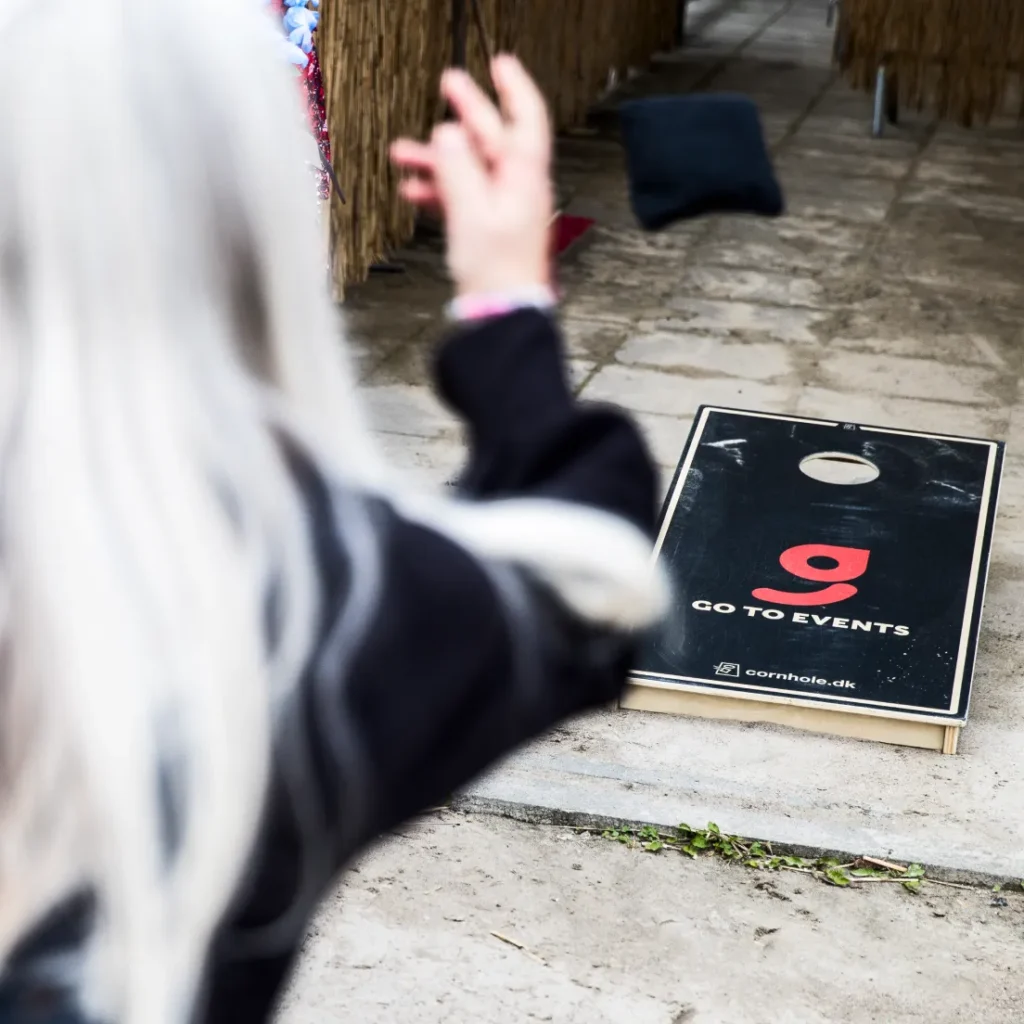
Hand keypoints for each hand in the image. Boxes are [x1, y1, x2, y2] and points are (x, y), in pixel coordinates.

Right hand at [390, 55, 553, 298]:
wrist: (500, 315)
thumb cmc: (496, 272)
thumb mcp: (473, 215)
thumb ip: (458, 170)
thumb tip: (448, 134)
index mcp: (523, 178)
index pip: (525, 120)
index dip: (514, 88)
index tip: (499, 64)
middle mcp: (518, 189)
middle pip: (492, 139)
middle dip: (468, 112)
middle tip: (449, 84)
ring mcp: (503, 208)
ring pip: (471, 168)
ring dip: (439, 158)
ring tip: (403, 150)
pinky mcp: (488, 227)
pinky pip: (463, 196)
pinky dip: (439, 189)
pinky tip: (414, 189)